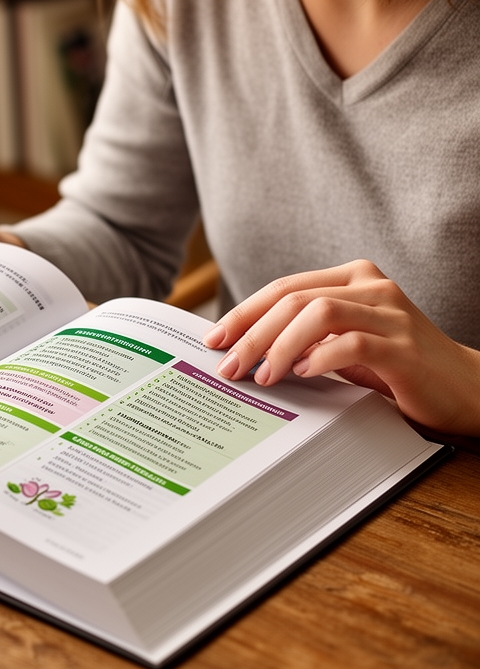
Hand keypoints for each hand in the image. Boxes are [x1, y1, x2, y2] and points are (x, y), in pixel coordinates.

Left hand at [203, 259, 479, 435]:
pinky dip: (320, 357)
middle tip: (229, 365)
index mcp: (352, 278)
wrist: (466, 389)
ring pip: (319, 313)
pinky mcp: (405, 346)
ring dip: (280, 346)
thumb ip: (305, 337)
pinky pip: (353, 342)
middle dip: (252, 333)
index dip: (244, 313)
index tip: (215, 339)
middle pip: (294, 298)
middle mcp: (371, 286)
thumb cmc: (396, 368)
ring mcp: (391, 313)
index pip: (283, 287)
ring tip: (262, 375)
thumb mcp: (344, 345)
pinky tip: (303, 374)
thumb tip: (244, 349)